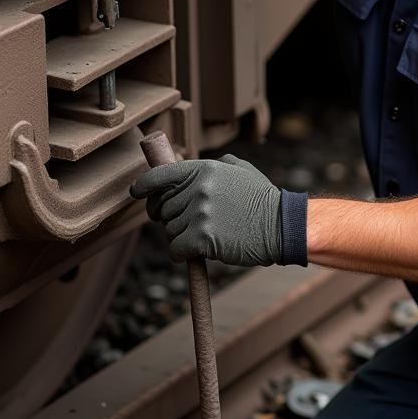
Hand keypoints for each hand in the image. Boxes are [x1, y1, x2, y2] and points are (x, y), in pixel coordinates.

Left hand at [130, 154, 283, 266]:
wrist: (280, 226)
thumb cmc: (262, 200)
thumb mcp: (241, 170)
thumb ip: (215, 165)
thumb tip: (191, 170)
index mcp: (204, 169)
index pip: (160, 176)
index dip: (143, 186)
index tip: (136, 193)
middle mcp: (198, 188)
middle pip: (162, 207)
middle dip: (169, 217)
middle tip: (187, 223)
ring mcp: (199, 213)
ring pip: (169, 230)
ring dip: (181, 236)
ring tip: (205, 235)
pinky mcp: (202, 237)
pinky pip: (175, 248)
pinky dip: (181, 253)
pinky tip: (196, 252)